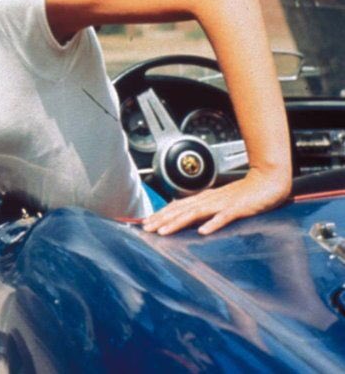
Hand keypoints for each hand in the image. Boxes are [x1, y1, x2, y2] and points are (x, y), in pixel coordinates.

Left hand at [142, 168, 290, 235]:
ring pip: (195, 213)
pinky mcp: (238, 208)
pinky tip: (202, 232)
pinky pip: (223, 217)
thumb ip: (205, 209)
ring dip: (178, 222)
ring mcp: (222, 204)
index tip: (145, 223)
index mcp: (204, 198)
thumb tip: (187, 217)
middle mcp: (209, 199)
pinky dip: (212, 224)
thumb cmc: (245, 194)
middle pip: (180, 210)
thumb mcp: (220, 202)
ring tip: (163, 232)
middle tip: (145, 228)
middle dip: (161, 220)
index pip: (177, 207)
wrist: (268, 181)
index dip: (160, 215)